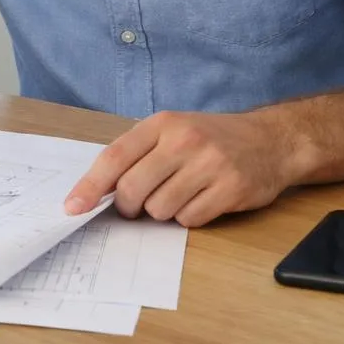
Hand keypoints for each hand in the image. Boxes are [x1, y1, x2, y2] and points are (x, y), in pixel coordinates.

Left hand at [63, 111, 299, 227]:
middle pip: (132, 189)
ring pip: (159, 209)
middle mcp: (184, 140)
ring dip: (163, 211)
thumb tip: (97, 191)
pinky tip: (203, 199)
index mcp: (163, 124)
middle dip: (129, 206)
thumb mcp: (173, 131)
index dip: (89, 186)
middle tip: (137, 206)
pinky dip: (189, 217)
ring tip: (182, 193)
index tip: (72, 207)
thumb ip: (138, 155)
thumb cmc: (212, 138)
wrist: (271, 140)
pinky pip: (189, 219)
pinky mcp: (230, 189)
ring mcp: (209, 164)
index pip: (114, 157)